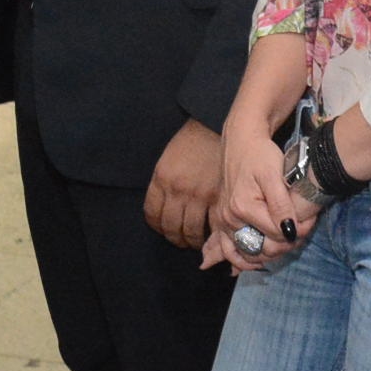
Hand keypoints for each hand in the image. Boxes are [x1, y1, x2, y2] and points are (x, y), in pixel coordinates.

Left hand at [144, 120, 221, 250]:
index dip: (156, 227)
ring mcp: (199, 195)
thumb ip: (163, 185)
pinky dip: (211, 237)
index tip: (162, 230)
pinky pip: (212, 227)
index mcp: (161, 180)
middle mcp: (177, 190)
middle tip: (179, 241)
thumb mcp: (167, 161)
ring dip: (191, 242)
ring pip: (190, 232)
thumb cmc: (190, 143)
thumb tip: (162, 211)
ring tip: (195, 242)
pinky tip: (212, 237)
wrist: (215, 127)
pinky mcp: (219, 198)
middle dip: (173, 239)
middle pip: (170, 227)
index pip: (151, 215)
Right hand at [203, 121, 318, 273]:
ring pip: (247, 253)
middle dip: (288, 243)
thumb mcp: (274, 175)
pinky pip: (230, 249)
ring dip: (268, 255)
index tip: (312, 221)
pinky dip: (242, 259)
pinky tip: (258, 262)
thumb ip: (281, 205)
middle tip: (305, 229)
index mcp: (242, 208)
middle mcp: (229, 218)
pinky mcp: (224, 221)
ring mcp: (224, 221)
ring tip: (287, 245)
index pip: (278, 235)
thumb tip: (290, 232)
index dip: (300, 231)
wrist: (241, 141)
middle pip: (264, 248)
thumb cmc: (260, 154)